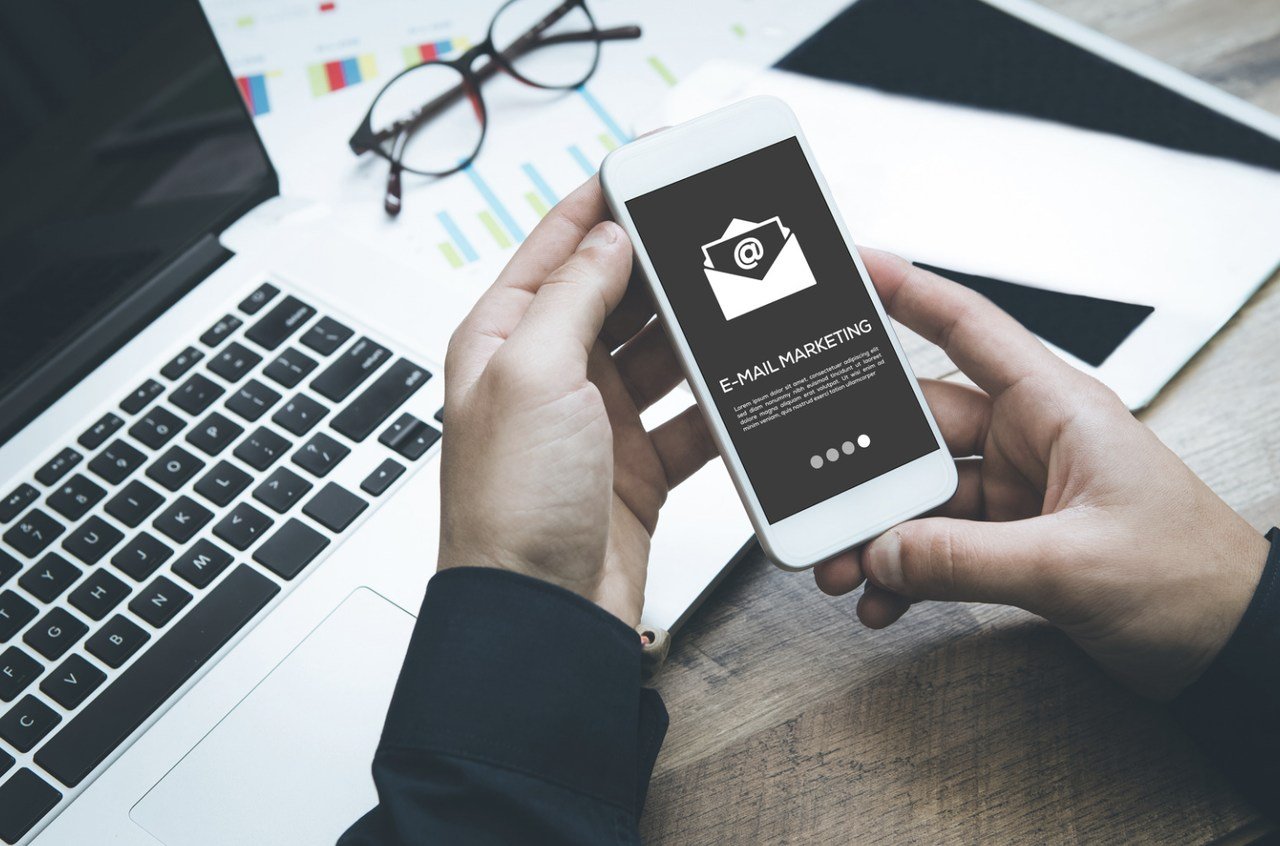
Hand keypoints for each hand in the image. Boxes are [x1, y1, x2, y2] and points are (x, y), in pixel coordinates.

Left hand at [437, 177, 716, 626]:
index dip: (605, 200)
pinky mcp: (637, 464)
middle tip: (715, 232)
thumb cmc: (508, 508)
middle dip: (663, 263)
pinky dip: (715, 401)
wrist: (539, 618)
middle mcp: (547, 374)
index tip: (653, 164)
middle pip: (616, 293)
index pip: (558, 245)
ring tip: (739, 300)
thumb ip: (573, 297)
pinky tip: (741, 384)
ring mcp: (595, 420)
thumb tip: (609, 237)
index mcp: (503, 339)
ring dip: (696, 331)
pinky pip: (688, 415)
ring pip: (659, 351)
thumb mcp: (532, 375)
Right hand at [815, 250, 1268, 699]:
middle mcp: (1031, 442)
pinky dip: (904, 573)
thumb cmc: (1193, 581)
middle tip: (817, 493)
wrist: (1232, 650)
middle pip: (920, 430)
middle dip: (864, 466)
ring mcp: (1018, 494)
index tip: (853, 270)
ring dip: (877, 532)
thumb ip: (967, 560)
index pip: (970, 328)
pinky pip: (936, 547)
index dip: (909, 291)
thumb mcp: (1074, 565)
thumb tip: (883, 552)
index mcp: (1057, 410)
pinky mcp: (1012, 543)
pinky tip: (883, 598)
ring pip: (920, 496)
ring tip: (842, 566)